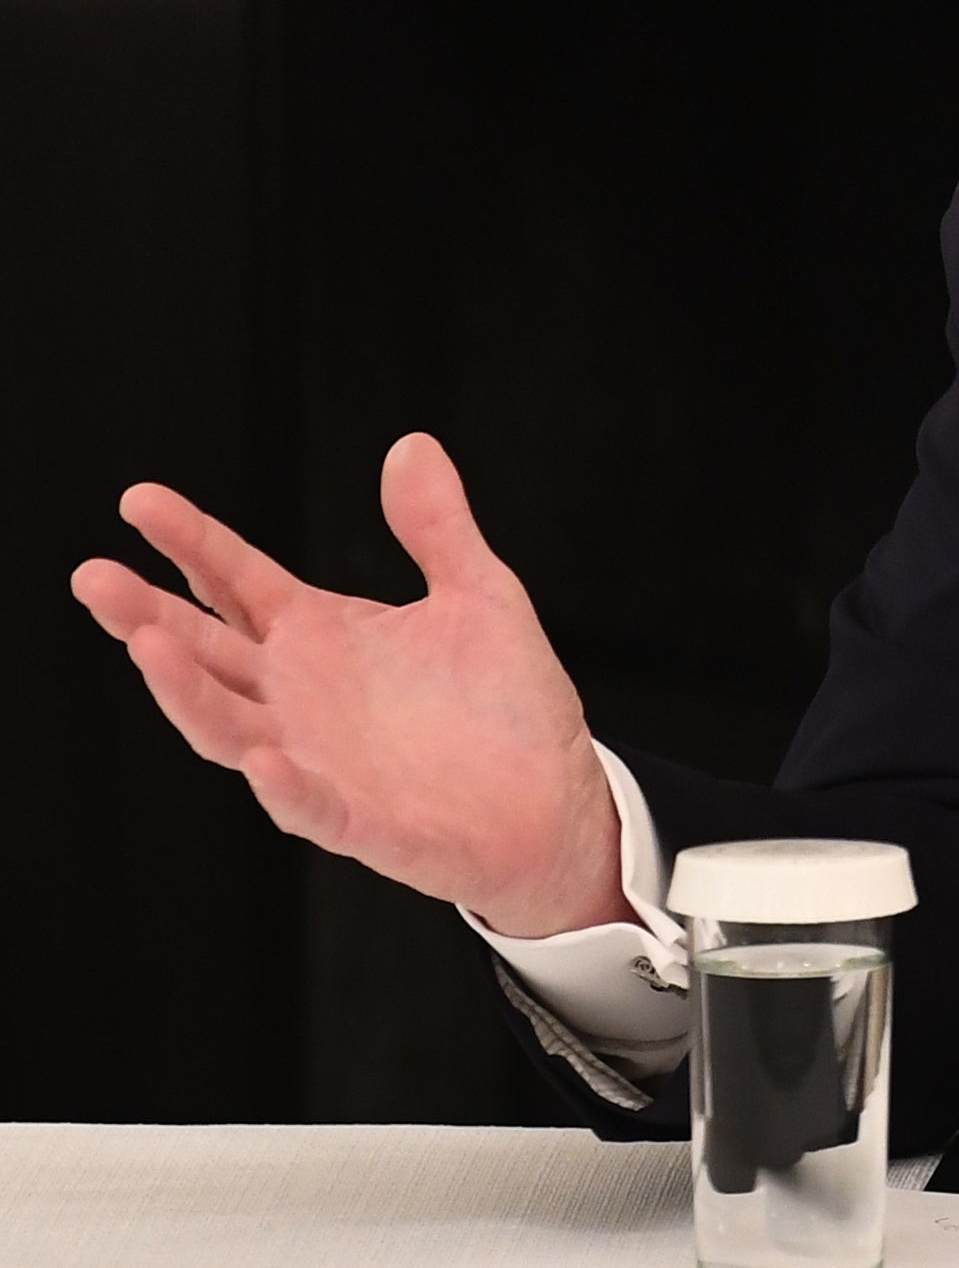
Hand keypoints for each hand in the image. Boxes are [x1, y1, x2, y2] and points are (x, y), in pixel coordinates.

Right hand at [69, 434, 627, 938]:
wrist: (555, 803)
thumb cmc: (505, 704)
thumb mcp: (480, 596)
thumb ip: (438, 528)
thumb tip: (413, 445)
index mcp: (319, 637)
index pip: (235, 581)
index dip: (189, 541)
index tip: (139, 499)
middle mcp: (299, 696)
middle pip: (205, 649)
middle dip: (147, 614)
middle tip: (94, 575)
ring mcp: (319, 760)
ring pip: (228, 727)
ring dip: (186, 691)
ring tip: (149, 645)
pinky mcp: (360, 821)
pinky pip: (310, 805)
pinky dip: (283, 785)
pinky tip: (263, 758)